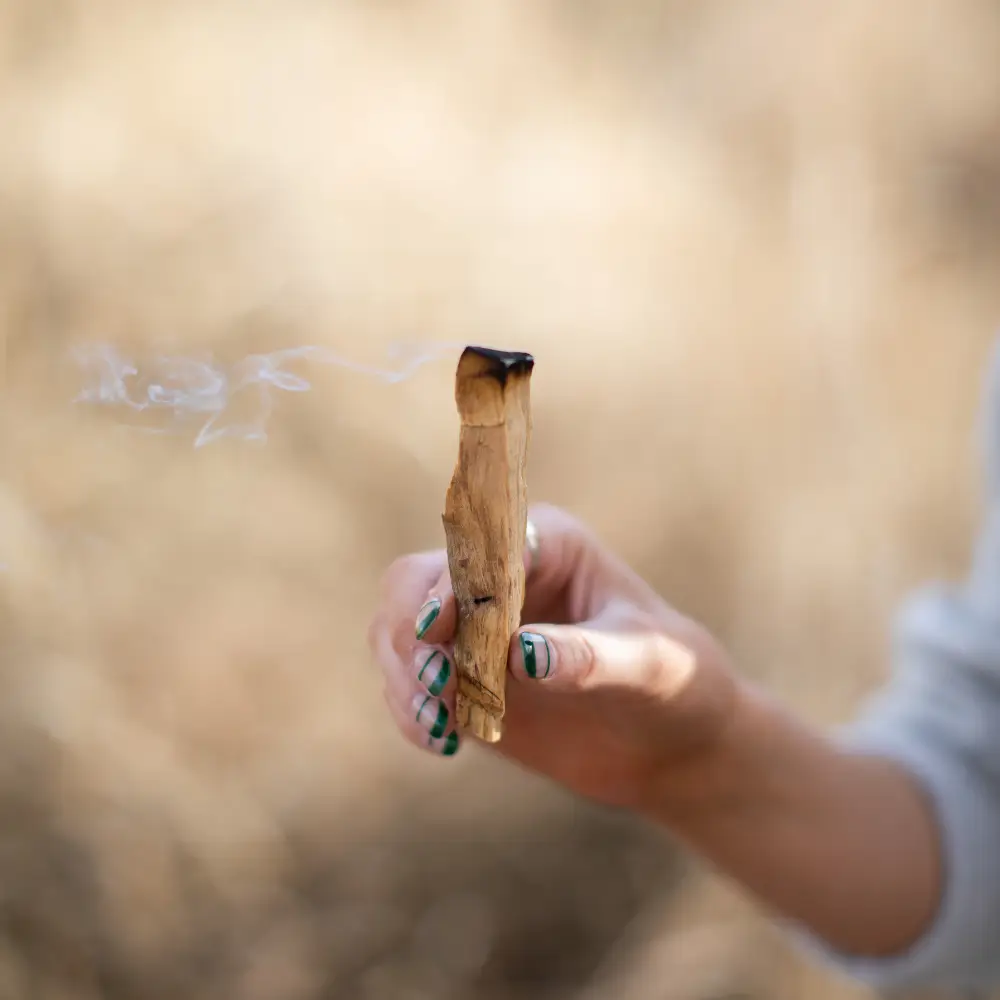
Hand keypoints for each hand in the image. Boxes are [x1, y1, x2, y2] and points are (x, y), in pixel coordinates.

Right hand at [368, 503, 740, 811]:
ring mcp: (473, 628)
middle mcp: (498, 577)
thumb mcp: (646, 663)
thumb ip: (587, 656)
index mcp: (545, 544)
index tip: (438, 632)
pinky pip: (409, 683)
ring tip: (438, 725)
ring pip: (398, 631)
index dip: (448, 585)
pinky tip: (442, 742)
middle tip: (434, 685)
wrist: (672, 743)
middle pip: (414, 581)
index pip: (478, 548)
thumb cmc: (675, 680)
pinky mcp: (461, 677)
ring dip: (403, 675)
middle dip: (410, 632)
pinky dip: (410, 710)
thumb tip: (522, 655)